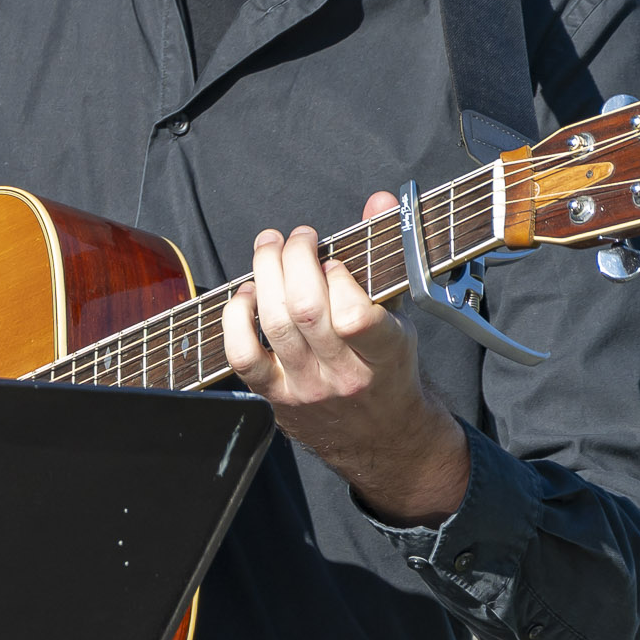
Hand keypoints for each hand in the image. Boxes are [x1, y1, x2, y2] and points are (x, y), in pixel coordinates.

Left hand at [220, 194, 469, 524]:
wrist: (383, 439)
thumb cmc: (391, 368)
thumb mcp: (403, 316)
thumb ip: (389, 257)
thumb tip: (379, 200)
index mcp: (385, 355)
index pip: (357, 319)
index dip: (339, 279)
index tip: (335, 259)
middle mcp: (344, 375)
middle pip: (306, 311)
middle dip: (295, 259)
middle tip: (298, 236)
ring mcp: (305, 387)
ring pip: (274, 325)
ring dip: (265, 274)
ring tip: (270, 247)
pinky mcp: (275, 396)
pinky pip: (242, 355)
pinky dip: (236, 317)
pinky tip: (247, 293)